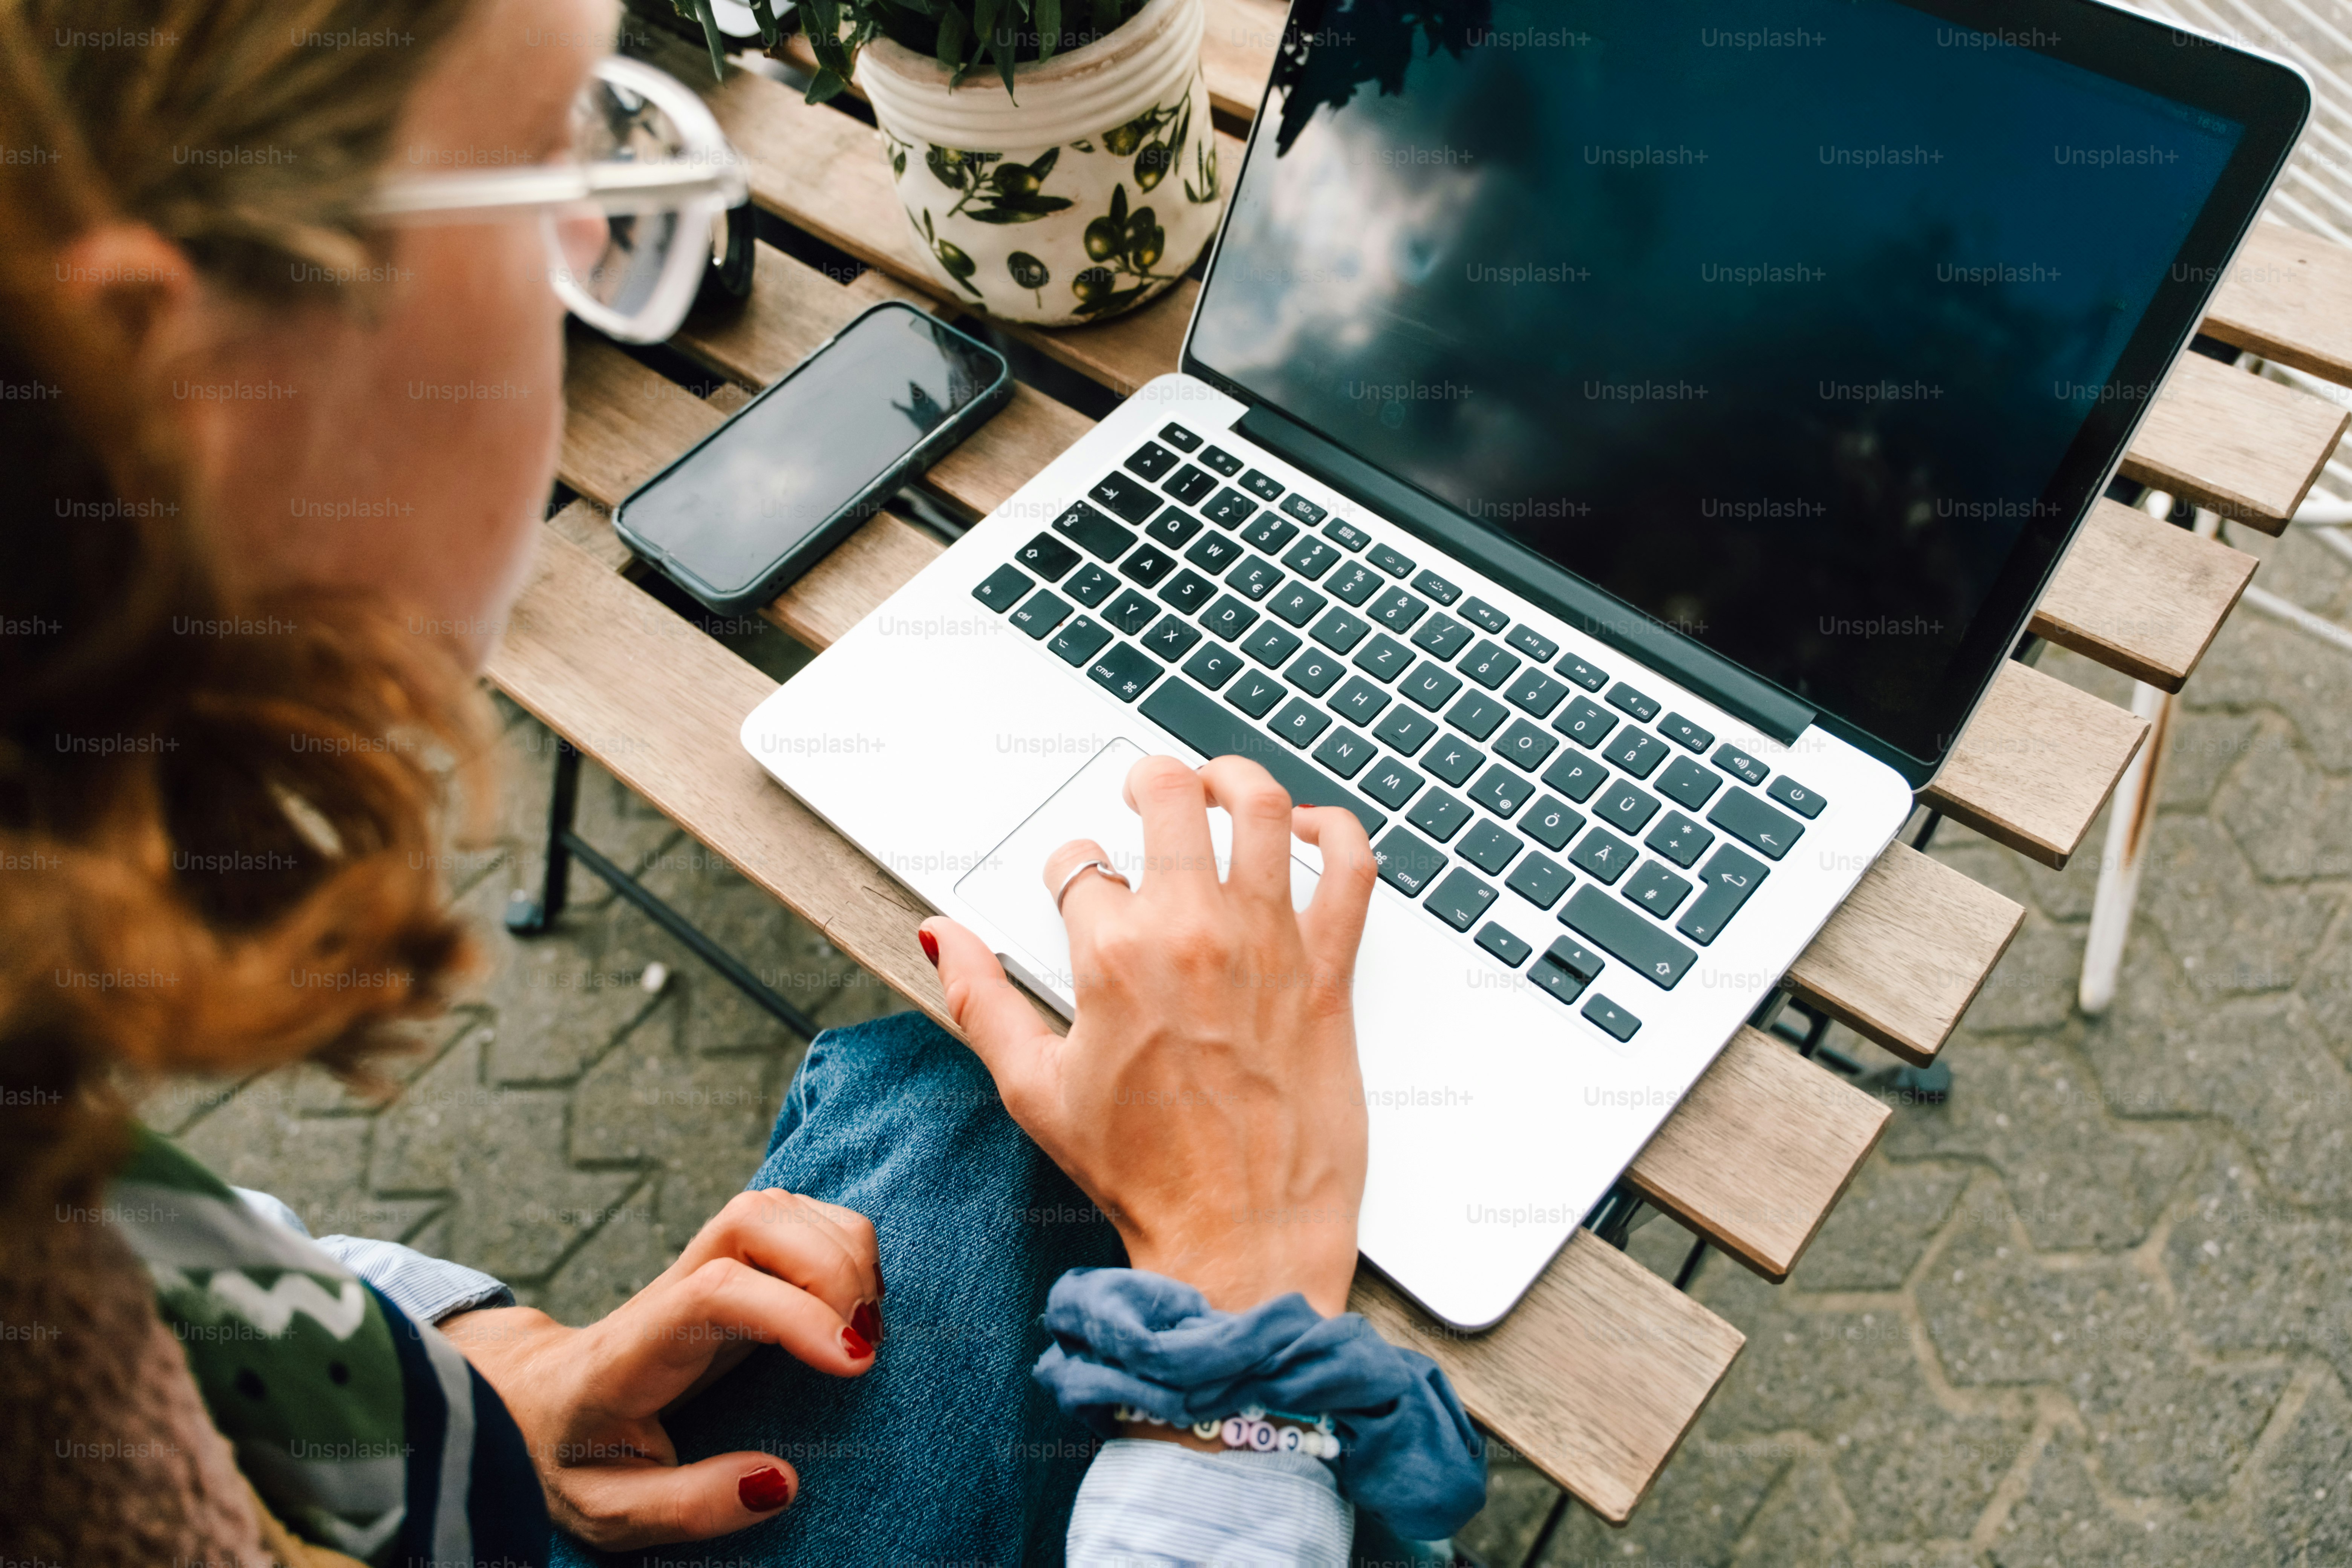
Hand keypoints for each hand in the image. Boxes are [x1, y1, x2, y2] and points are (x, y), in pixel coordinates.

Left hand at [438, 1189, 881, 1548]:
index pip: (713, 1293)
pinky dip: (845, 1245)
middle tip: (864, 1347)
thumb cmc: (568, 1455)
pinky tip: (852, 1306)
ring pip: (781, 1206)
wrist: (531, 1399)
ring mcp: (700, 1263)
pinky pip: (798, 1215)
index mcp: (631, 1349)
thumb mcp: (607, 1509)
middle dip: (831, 1267)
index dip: (793, 1313)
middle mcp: (668, 1287)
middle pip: (752, 1219)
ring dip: (845, 1252)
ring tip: (865, 1330)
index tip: (852, 1363)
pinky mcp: (731, 1259)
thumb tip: (781, 1481)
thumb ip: (687, 1506)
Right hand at [923, 754, 1378, 1316]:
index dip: (1070, 869)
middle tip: (1143, 791)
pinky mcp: (1329, 969)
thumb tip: (941, 937)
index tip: (1079, 886)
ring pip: (1260, 806)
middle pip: (1170, 796)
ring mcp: (1268, 944)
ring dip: (1234, 778)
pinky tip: (1308, 829)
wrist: (1238, 1236)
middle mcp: (1193, 932)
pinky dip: (1335, 829)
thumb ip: (978, 1000)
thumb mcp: (1032, 1087)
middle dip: (1147, 779)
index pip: (1078, 863)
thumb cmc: (1142, 1173)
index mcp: (1113, 956)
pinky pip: (1351, 866)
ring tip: (1218, 786)